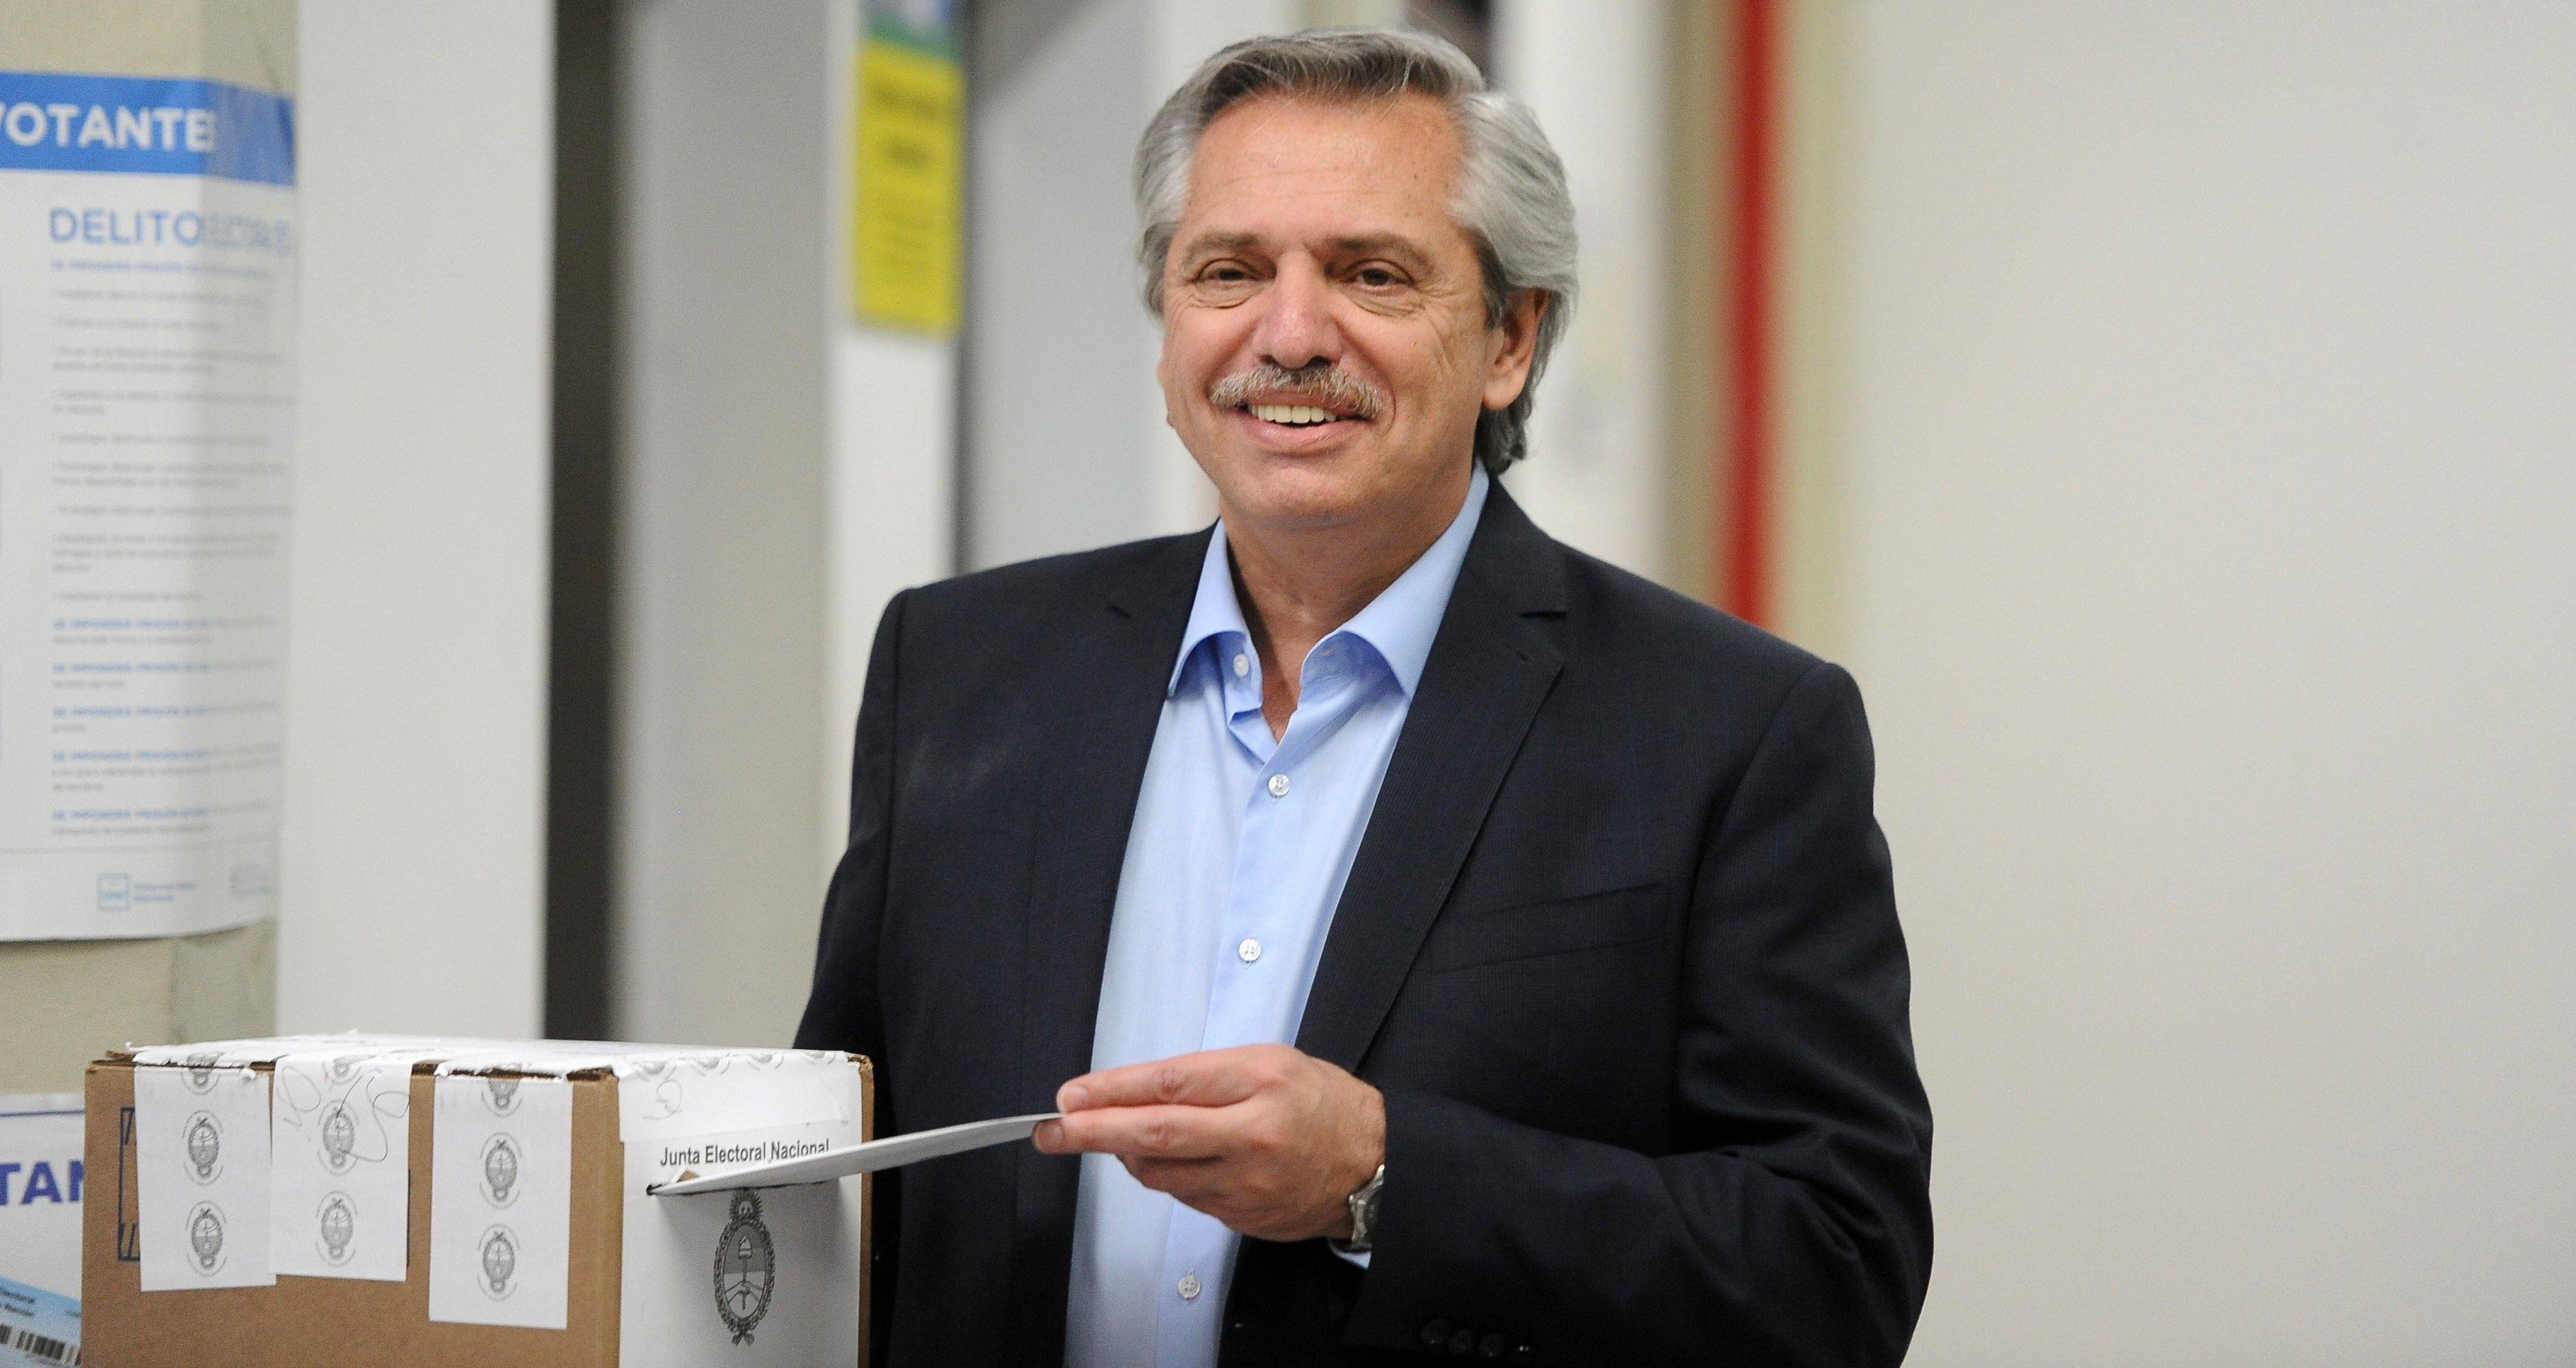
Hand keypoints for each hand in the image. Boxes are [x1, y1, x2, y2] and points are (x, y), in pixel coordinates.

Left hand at [1032, 1044, 1383, 1242]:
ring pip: (1161, 1173)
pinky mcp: (1243, 1215)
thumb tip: (1132, 1092)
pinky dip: (1167, 1176)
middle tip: (1052, 1130)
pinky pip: (1185, 1197)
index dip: (1111, 1090)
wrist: (1373, 1163)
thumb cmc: (1320, 1103)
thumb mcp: (1269, 1063)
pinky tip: (1173, 1160)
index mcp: (1259, 1080)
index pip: (1168, 1083)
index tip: (1072, 1095)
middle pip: (1154, 1133)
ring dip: (1126, 1156)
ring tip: (1114, 1138)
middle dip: (1092, 1131)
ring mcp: (1247, 1182)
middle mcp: (1252, 1133)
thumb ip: (1204, 1077)